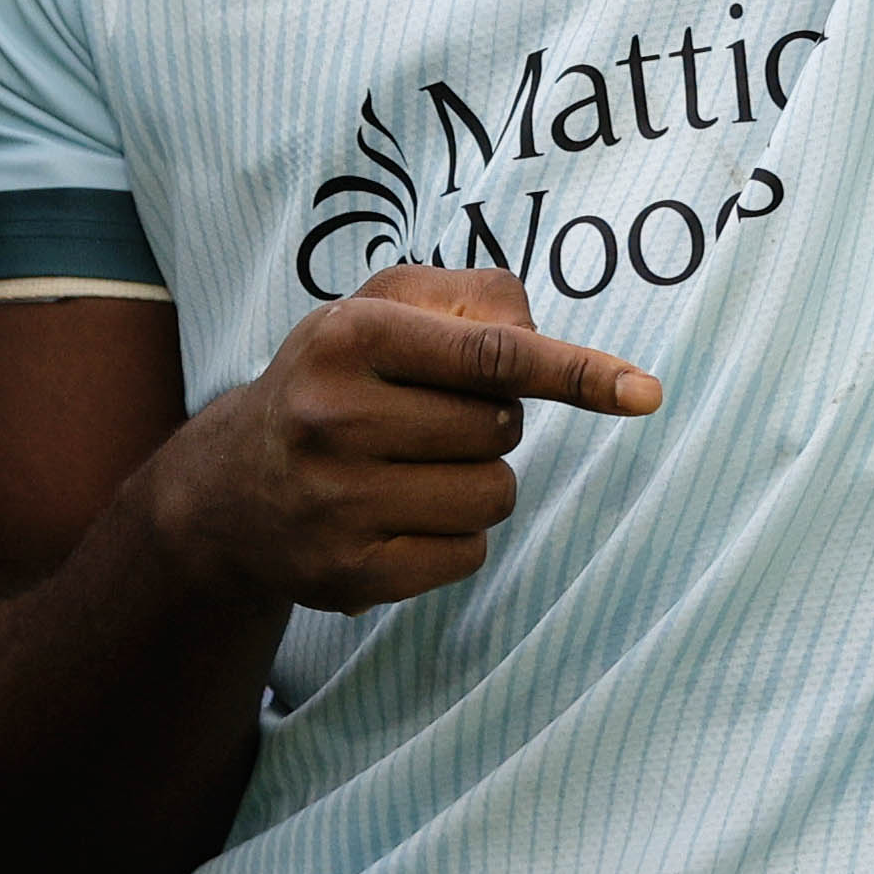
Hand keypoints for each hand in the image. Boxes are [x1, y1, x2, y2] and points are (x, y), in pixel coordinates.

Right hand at [143, 267, 661, 612]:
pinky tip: (399, 516)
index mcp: (350, 337)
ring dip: (478, 480)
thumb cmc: (332, 381)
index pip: (494, 355)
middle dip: (488, 422)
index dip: (576, 370)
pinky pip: (467, 553)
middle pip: (502, 428)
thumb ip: (473, 301)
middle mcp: (336, 417)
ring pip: (493, 495)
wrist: (229, 487)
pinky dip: (454, 534)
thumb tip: (544, 338)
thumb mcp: (382, 311)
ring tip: (412, 467)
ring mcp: (339, 501)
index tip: (644, 391)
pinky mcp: (348, 572)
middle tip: (424, 418)